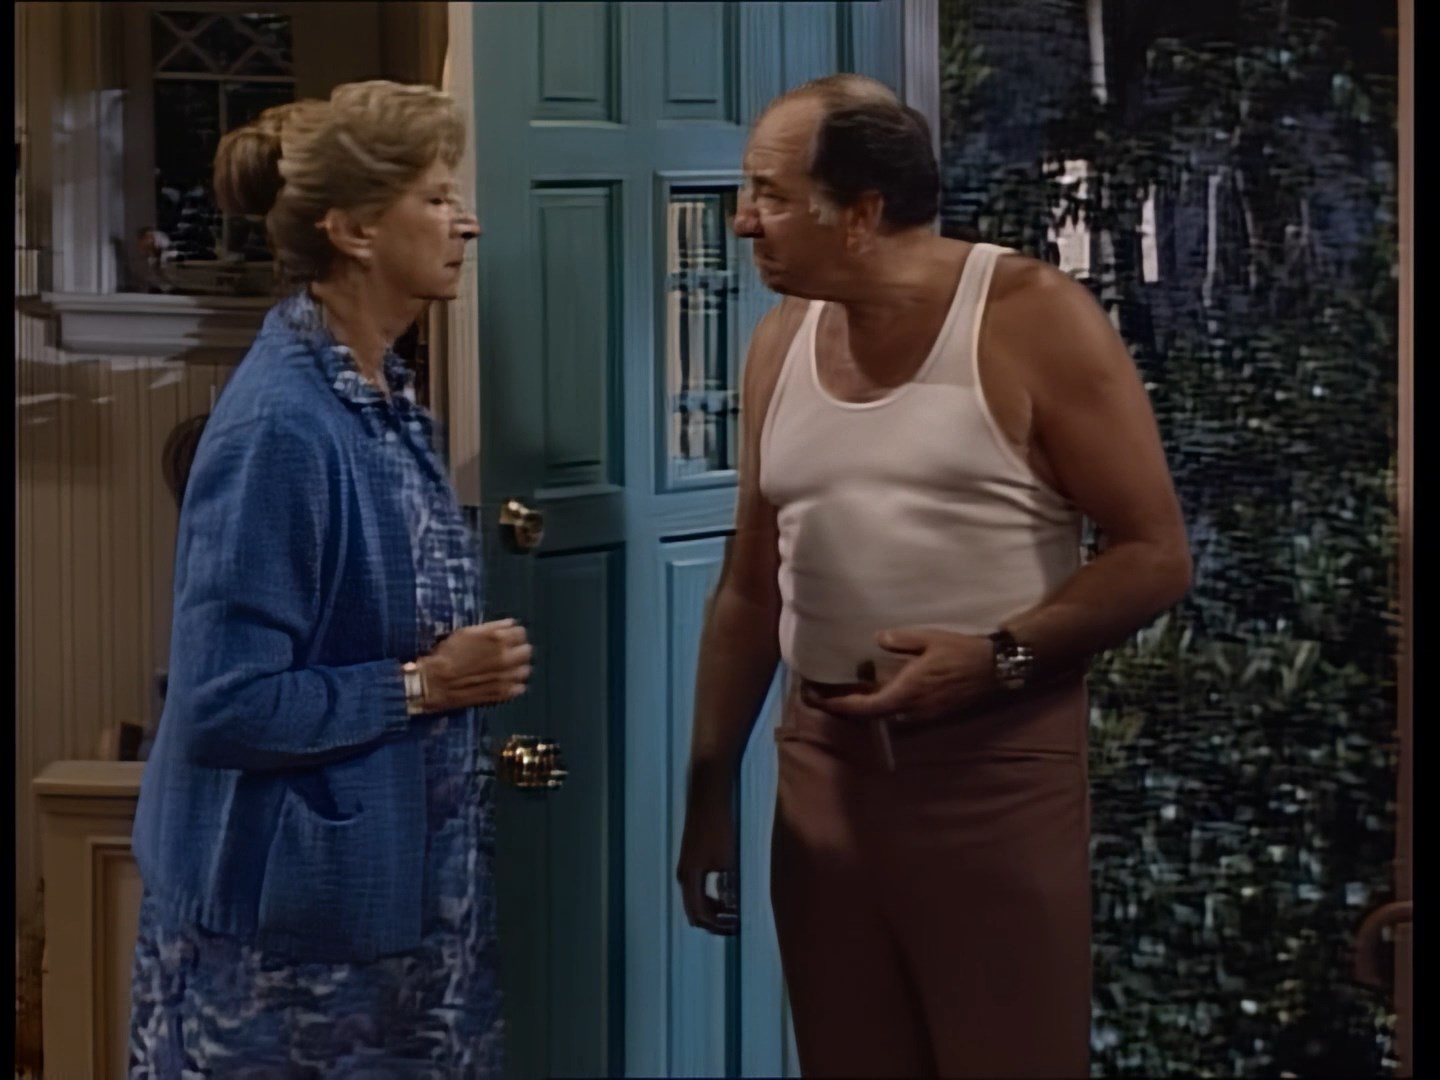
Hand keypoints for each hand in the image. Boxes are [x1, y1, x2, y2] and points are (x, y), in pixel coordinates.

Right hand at [418, 619, 532, 710]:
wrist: (435, 682)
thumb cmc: (447, 654)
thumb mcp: (467, 633)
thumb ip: (492, 628)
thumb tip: (511, 624)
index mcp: (498, 639)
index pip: (521, 633)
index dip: (514, 635)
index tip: (507, 638)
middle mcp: (506, 657)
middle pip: (527, 651)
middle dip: (518, 650)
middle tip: (508, 653)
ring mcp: (506, 677)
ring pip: (525, 670)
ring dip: (518, 668)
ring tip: (506, 669)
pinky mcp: (503, 693)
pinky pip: (520, 688)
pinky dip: (514, 685)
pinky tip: (503, 682)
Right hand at [676, 781, 738, 935]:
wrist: (708, 794)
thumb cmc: (718, 824)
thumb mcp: (727, 858)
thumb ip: (728, 885)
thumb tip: (733, 906)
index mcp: (689, 877)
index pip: (699, 915)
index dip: (718, 926)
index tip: (737, 928)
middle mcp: (684, 874)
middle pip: (695, 910)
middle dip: (714, 921)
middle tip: (736, 924)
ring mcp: (687, 865)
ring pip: (697, 897)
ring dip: (714, 908)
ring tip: (735, 911)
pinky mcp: (693, 856)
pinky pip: (699, 884)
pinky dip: (712, 893)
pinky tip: (728, 890)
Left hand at [801, 628, 994, 722]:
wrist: (995, 669)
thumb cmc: (961, 653)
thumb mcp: (928, 639)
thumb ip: (900, 641)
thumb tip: (878, 640)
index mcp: (906, 694)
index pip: (863, 707)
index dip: (836, 705)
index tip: (815, 698)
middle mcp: (910, 711)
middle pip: (868, 715)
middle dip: (842, 706)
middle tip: (819, 694)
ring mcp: (921, 715)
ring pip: (882, 715)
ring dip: (860, 706)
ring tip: (841, 691)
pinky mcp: (931, 713)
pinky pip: (896, 712)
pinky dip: (879, 703)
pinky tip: (873, 690)